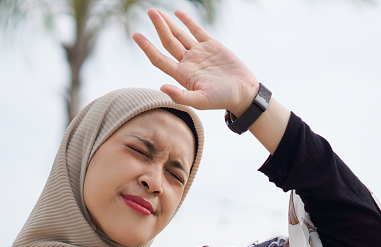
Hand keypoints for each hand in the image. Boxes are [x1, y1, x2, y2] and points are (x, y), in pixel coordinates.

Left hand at [133, 9, 258, 114]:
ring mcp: (199, 53)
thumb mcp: (201, 101)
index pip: (159, 59)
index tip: (136, 35)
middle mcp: (188, 63)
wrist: (243, 93)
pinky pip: (196, 31)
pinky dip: (187, 21)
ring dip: (168, 23)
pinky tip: (178, 13)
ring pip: (179, 35)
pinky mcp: (211, 46)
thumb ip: (182, 96)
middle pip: (168, 42)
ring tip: (156, 12)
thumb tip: (161, 87)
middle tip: (149, 11)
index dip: (147, 48)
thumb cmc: (222, 100)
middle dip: (158, 27)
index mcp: (182, 75)